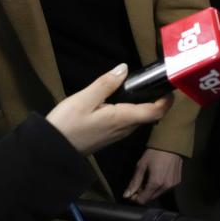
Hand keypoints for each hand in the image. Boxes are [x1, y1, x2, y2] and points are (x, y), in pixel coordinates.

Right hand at [46, 63, 172, 155]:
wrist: (50, 152)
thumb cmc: (67, 124)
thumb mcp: (84, 99)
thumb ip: (106, 84)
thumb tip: (124, 69)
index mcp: (123, 118)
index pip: (156, 111)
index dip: (167, 100)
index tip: (169, 84)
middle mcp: (125, 129)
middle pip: (150, 114)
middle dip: (157, 99)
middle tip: (155, 79)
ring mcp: (117, 135)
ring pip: (138, 118)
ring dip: (144, 104)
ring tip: (140, 85)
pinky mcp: (109, 136)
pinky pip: (127, 122)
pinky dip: (132, 110)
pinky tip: (121, 99)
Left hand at [123, 148, 182, 203]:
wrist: (172, 144)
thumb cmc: (155, 152)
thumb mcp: (141, 165)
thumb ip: (134, 182)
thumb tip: (126, 195)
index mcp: (155, 183)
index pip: (142, 200)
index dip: (135, 198)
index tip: (132, 192)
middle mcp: (165, 187)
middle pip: (150, 198)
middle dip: (143, 194)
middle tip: (139, 184)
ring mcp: (173, 185)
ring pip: (158, 194)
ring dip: (151, 190)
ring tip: (148, 179)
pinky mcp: (177, 182)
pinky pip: (165, 189)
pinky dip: (159, 186)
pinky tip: (158, 177)